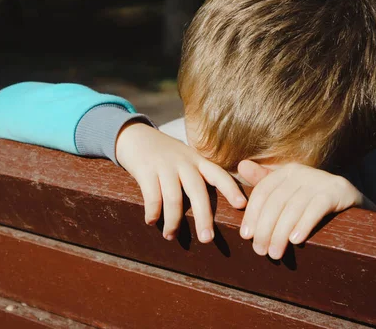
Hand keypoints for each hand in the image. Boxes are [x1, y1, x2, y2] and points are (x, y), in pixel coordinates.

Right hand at [116, 122, 246, 242]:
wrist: (134, 136)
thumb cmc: (164, 154)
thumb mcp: (185, 158)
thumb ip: (197, 176)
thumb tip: (209, 210)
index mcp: (197, 160)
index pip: (218, 174)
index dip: (231, 189)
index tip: (241, 205)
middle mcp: (183, 162)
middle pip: (198, 191)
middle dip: (204, 217)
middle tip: (207, 239)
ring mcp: (164, 165)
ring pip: (174, 198)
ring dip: (173, 221)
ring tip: (170, 237)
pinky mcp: (145, 170)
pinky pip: (152, 196)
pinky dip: (153, 213)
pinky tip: (151, 222)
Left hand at [237, 160, 375, 259]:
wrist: (355, 206)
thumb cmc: (314, 203)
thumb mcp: (289, 193)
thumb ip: (264, 181)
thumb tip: (241, 165)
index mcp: (286, 171)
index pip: (263, 192)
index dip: (252, 214)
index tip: (245, 236)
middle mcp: (302, 171)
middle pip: (276, 201)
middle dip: (265, 228)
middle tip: (260, 251)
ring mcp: (321, 179)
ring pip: (293, 208)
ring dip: (281, 233)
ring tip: (275, 253)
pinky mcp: (338, 190)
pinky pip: (316, 208)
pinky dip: (303, 225)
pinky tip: (296, 240)